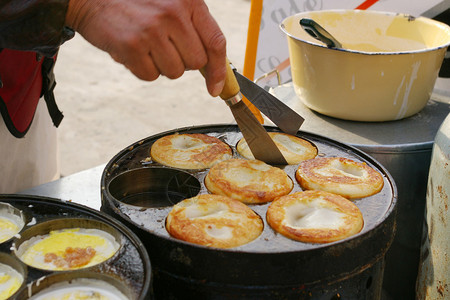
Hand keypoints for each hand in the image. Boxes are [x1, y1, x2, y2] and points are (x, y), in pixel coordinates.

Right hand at [66, 0, 226, 95]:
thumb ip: (193, 29)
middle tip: (164, 46)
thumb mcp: (171, 4)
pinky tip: (134, 50)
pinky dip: (142, 69)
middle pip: (196, 63)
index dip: (219, 71)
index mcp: (188, 1)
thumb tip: (213, 69)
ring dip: (161, 66)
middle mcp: (173, 13)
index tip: (216, 88)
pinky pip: (151, 76)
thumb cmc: (135, 4)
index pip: (215, 42)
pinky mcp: (132, 46)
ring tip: (147, 45)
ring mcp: (152, 30)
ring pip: (174, 72)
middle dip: (182, 61)